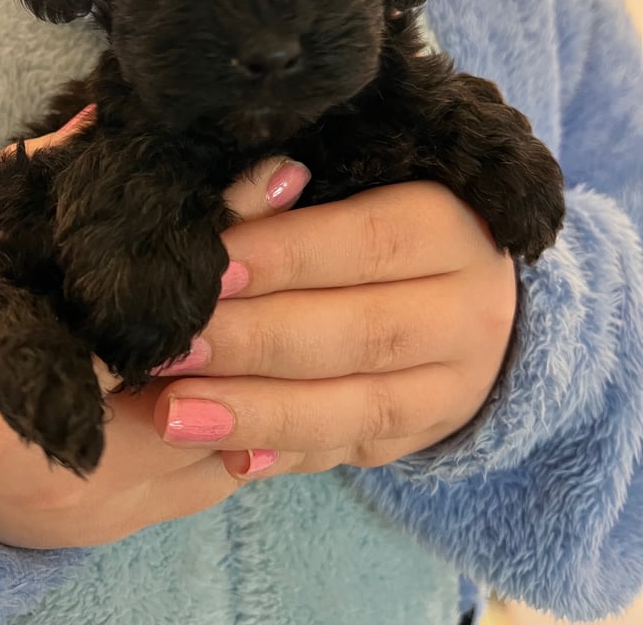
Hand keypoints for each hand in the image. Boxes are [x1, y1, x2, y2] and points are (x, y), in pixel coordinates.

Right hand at [0, 118, 303, 547]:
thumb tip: (99, 123)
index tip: (274, 181)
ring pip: (234, 429)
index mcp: (9, 395)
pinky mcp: (134, 520)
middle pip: (210, 372)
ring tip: (316, 271)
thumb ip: (8, 194)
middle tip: (313, 209)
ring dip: (276, 350)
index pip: (143, 315)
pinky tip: (278, 352)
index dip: (218, 247)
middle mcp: (76, 465)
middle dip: (271, 289)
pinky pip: (225, 467)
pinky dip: (256, 409)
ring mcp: (112, 503)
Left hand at [153, 181, 516, 478]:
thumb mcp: (355, 191)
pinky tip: (229, 457)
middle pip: (361, 332)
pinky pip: (355, 450)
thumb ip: (293, 202)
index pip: (369, 243)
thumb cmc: (382, 218)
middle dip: (259, 342)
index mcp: (455, 229)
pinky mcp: (429, 432)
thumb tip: (243, 199)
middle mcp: (471, 311)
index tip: (211, 269)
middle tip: (176, 348)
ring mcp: (457, 384)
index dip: (286, 256)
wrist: (462, 286)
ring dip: (263, 413)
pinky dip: (289, 454)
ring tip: (177, 415)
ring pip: (361, 407)